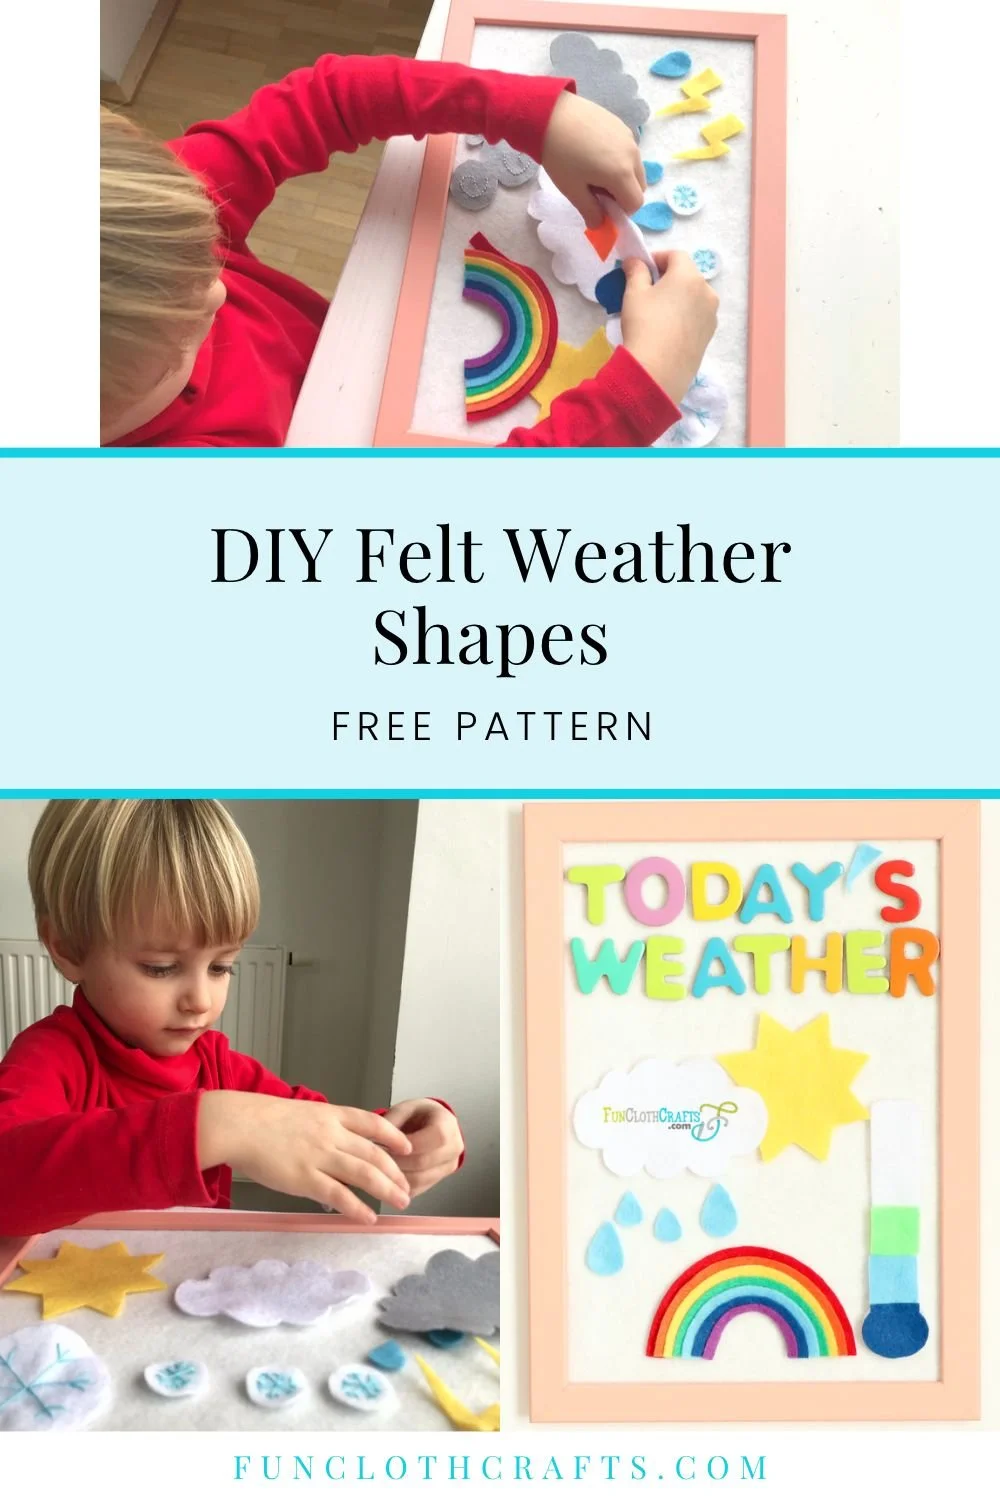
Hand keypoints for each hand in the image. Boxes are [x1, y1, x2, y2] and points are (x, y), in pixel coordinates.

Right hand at [197, 1092, 413, 1221]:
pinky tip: (368, 1217)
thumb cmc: (263, 1119)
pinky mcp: (306, 1178)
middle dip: (395, 1172)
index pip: (373, 1123)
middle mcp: (332, 1134)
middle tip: (407, 1188)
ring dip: (387, 1189)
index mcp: (331, 1115)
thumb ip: (322, 1128)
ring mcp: (321, 1156)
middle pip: (374, 1153)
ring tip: (400, 1202)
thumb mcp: (301, 1113)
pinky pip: (339, 1195)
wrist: (239, 1125)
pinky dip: (357, 1207)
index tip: (407, 1148)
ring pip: (364, 1173)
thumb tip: (335, 1147)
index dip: (393, 1136)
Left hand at [380, 1098, 463, 1197]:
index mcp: (448, 1124)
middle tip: (375, 1159)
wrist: (431, 1125)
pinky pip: (417, 1189)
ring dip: (396, 1177)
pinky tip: (387, 1177)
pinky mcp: (437, 1181)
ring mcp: (448, 1167)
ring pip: (419, 1180)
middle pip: (425, 1162)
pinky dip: (399, 1186)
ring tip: (378, 1168)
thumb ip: (392, 1121)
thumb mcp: (404, 1109)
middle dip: (397, 1162)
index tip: (386, 1145)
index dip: (409, 1145)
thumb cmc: (418, 1116)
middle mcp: (454, 1147)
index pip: (436, 1138)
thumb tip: (375, 1140)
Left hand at [540, 91, 644, 228]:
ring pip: (635, 168)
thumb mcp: (573, 190)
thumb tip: (600, 225)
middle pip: (640, 186)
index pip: (635, 204)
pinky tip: (595, 152)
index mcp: (621, 174)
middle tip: (598, 189)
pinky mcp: (622, 125)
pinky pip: (628, 151)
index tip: (602, 206)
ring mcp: (629, 138)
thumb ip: (590, 212)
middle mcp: (632, 155)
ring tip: (596, 169)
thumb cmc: (560, 156)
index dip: (621, 212)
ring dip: (623, 177)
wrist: (549, 114)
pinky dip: (619, 159)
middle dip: (623, 195)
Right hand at [620, 250, 718, 404]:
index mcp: (689, 275)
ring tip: (659, 313)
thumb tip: (634, 261)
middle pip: (688, 276)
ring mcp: (711, 315)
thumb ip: (636, 272)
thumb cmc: (644, 324)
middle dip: (669, 278)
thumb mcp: (634, 293)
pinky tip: (668, 330)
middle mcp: (707, 291)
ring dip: (679, 298)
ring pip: (694, 298)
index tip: (642, 269)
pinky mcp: (709, 336)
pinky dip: (685, 316)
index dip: (658, 258)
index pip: (676, 255)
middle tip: (648, 291)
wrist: (658, 370)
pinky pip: (697, 317)